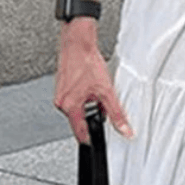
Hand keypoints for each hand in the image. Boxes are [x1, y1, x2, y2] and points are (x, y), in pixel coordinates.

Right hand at [54, 18, 133, 142]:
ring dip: (88, 106)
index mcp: (70, 106)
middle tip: (100, 102)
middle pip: (80, 121)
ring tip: (94, 90)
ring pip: (78, 110)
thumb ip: (116, 114)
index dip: (91, 138)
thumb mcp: (107, 92)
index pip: (80, 133)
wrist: (78, 43)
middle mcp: (61, 103)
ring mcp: (60, 95)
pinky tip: (88, 85)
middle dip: (92, 116)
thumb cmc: (87, 62)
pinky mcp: (61, 88)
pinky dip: (84, 97)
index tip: (98, 141)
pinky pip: (74, 101)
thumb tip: (125, 130)